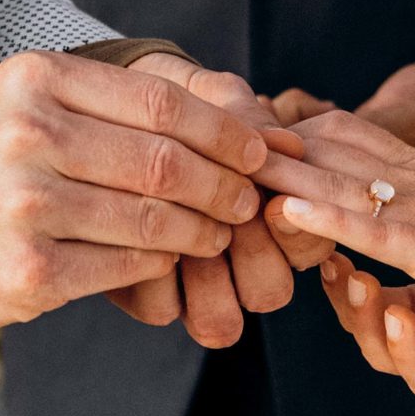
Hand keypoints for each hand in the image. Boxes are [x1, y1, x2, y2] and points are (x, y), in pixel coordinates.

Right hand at [0, 51, 270, 338]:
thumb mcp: (27, 104)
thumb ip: (112, 101)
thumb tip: (231, 107)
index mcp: (35, 81)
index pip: (161, 103)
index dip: (225, 131)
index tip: (257, 149)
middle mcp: (28, 136)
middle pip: (166, 161)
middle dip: (225, 184)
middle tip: (248, 199)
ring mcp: (27, 207)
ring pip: (155, 219)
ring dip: (202, 231)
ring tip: (218, 233)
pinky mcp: (31, 272)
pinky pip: (128, 266)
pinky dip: (162, 264)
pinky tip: (171, 259)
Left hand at [107, 54, 333, 347]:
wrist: (104, 109)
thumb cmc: (170, 103)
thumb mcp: (206, 94)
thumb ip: (243, 116)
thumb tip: (284, 145)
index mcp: (274, 213)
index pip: (311, 247)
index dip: (299, 233)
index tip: (273, 199)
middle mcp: (240, 260)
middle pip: (270, 293)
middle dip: (252, 253)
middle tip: (226, 213)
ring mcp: (192, 283)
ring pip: (219, 321)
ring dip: (204, 274)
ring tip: (176, 222)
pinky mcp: (143, 292)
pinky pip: (160, 308)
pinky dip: (149, 272)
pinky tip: (130, 229)